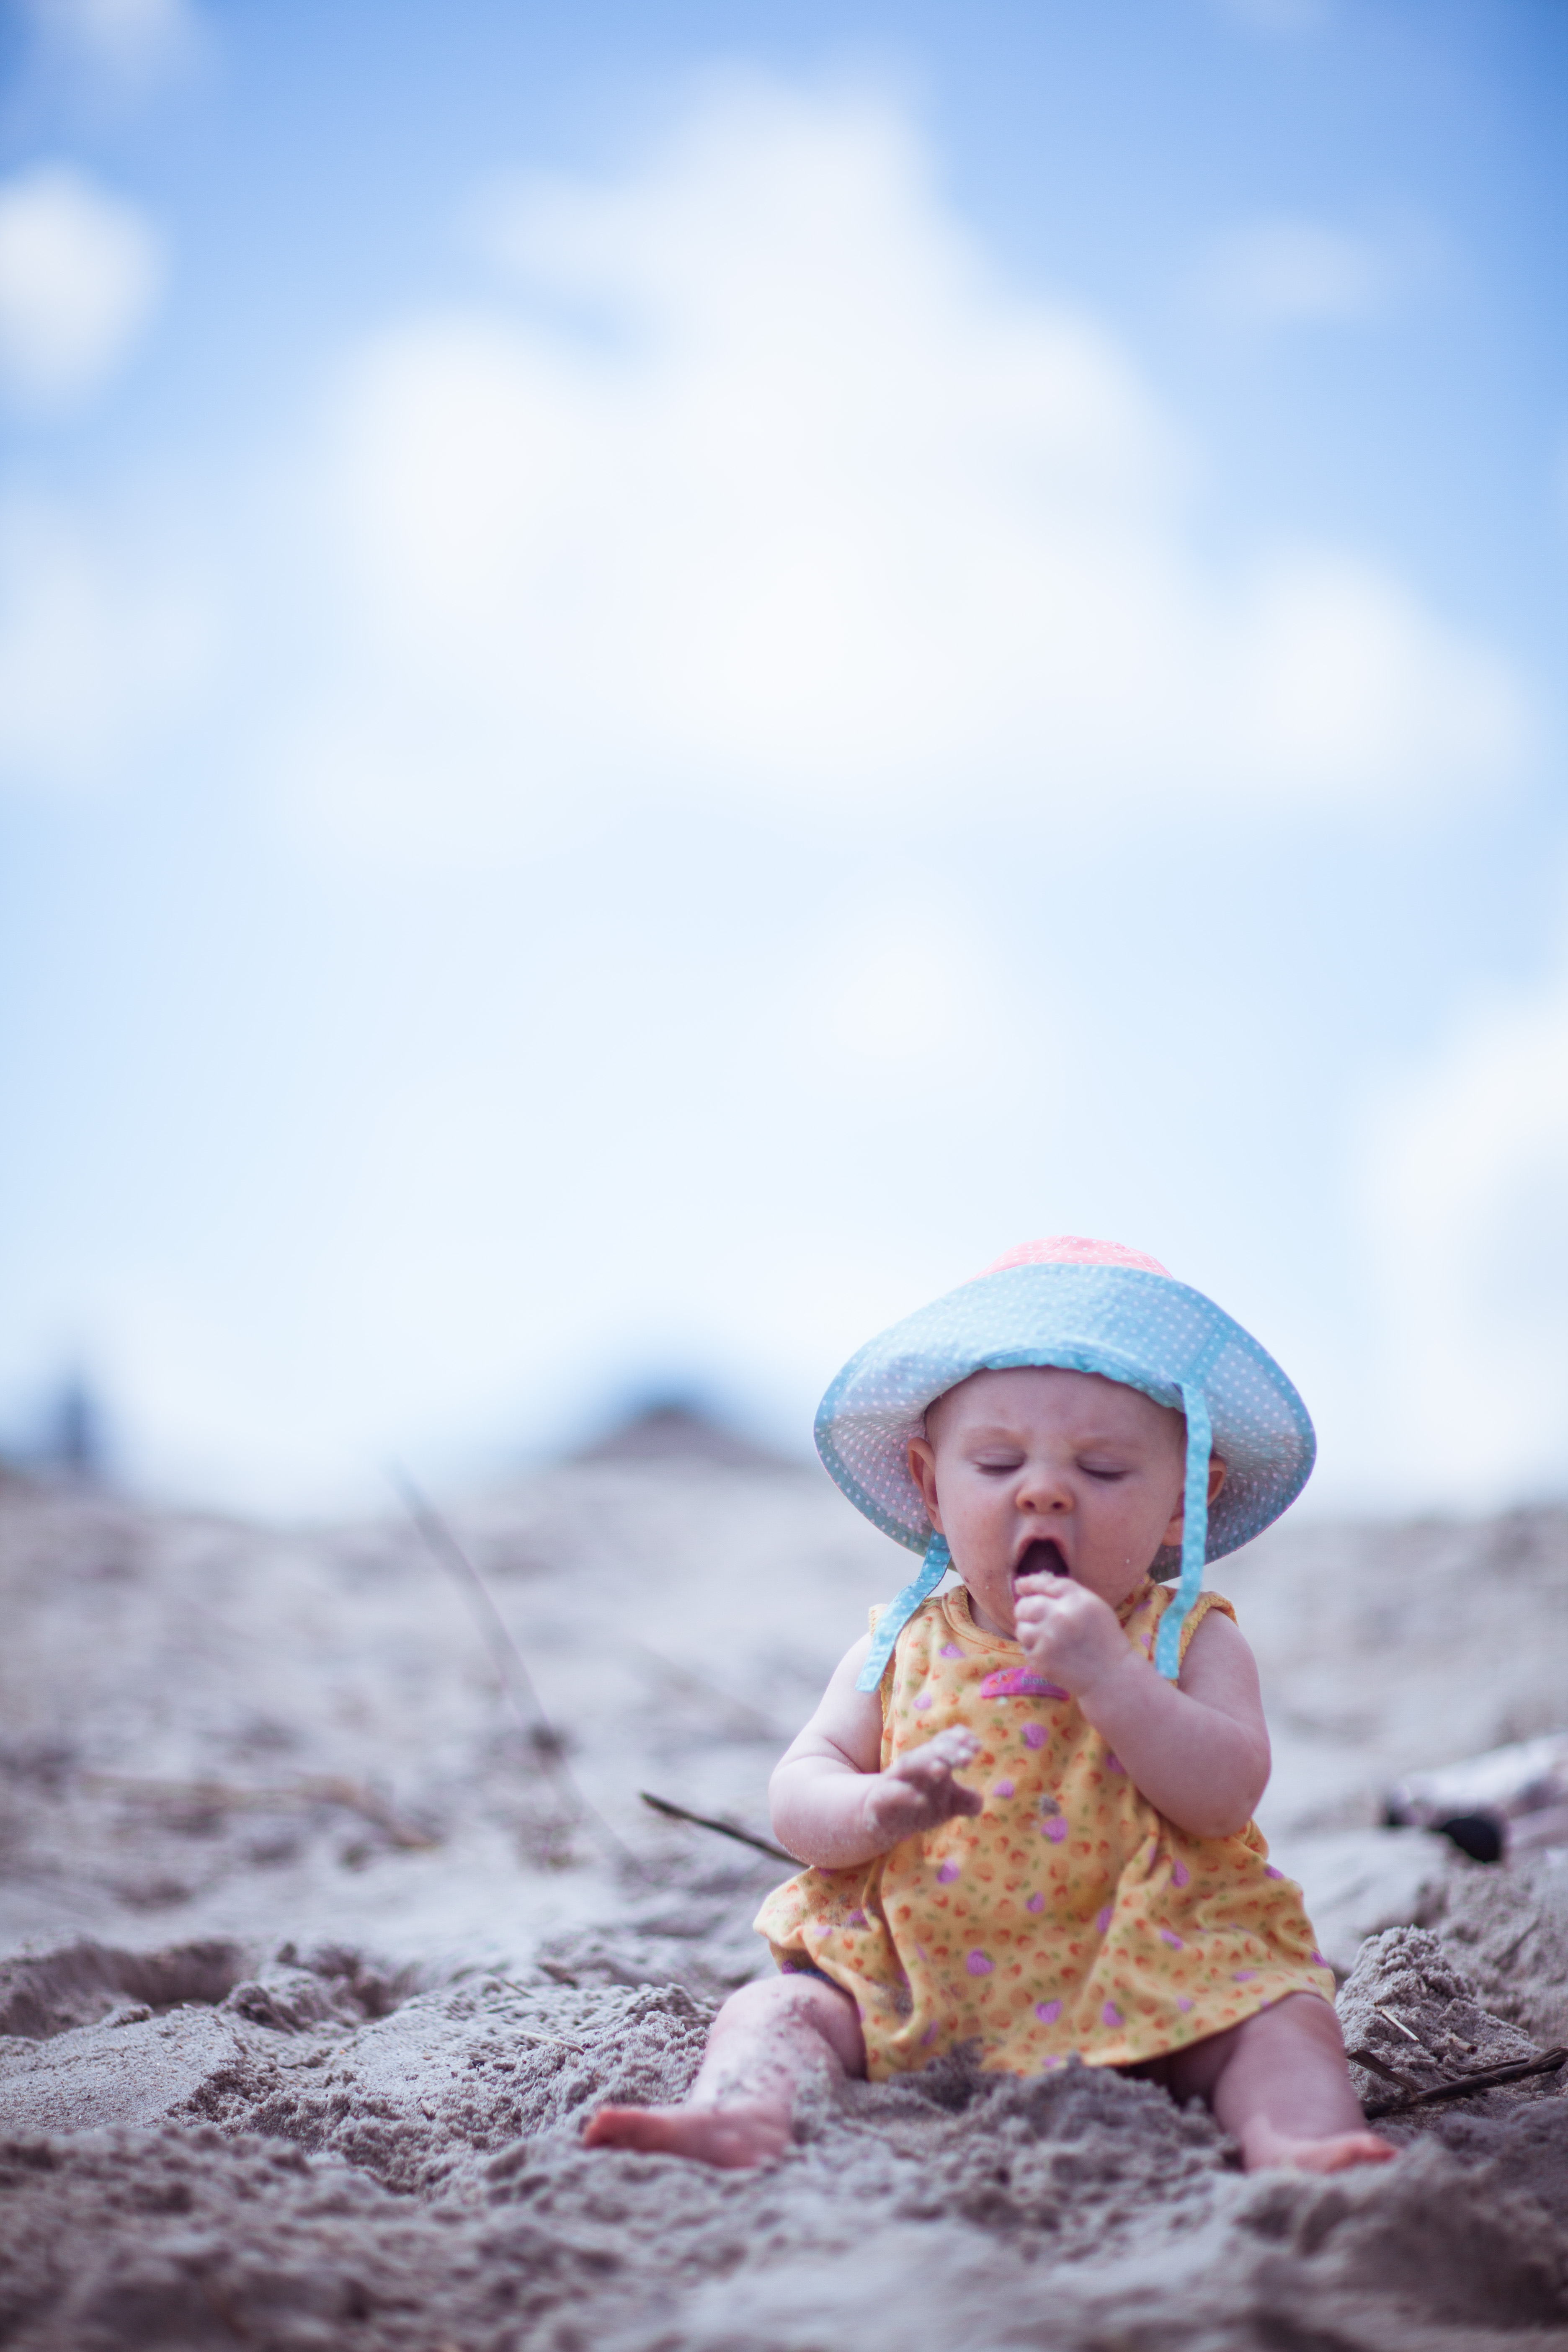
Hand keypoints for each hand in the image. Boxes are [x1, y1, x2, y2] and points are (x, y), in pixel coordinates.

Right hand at [861, 1727, 982, 1847]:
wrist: (883, 1819)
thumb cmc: (921, 1803)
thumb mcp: (948, 1805)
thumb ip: (966, 1801)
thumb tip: (980, 1799)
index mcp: (930, 1760)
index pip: (944, 1741)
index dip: (960, 1739)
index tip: (978, 1747)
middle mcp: (913, 1765)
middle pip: (929, 1750)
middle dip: (949, 1751)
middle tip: (968, 1758)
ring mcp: (895, 1780)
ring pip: (909, 1765)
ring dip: (925, 1763)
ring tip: (943, 1770)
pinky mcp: (881, 1799)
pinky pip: (891, 1793)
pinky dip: (905, 1795)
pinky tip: (921, 1801)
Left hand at [1013, 1573, 1130, 1698]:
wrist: (1110, 1675)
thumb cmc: (1104, 1639)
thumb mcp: (1094, 1607)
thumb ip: (1067, 1594)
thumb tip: (1030, 1585)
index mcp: (1077, 1600)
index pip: (1045, 1583)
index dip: (1030, 1583)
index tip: (1020, 1585)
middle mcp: (1061, 1615)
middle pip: (1026, 1605)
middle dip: (1024, 1609)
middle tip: (1031, 1617)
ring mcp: (1049, 1638)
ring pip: (1021, 1628)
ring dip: (1028, 1631)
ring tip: (1043, 1637)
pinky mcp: (1041, 1658)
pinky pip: (1025, 1648)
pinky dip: (1033, 1649)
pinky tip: (1050, 1653)